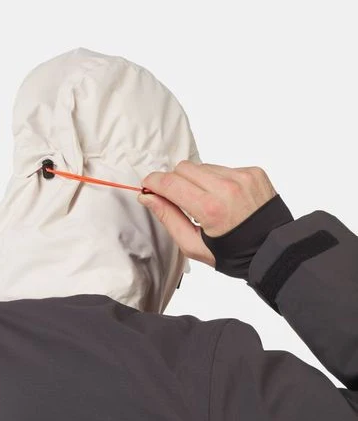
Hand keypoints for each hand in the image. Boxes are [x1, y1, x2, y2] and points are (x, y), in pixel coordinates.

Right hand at [139, 162, 276, 266]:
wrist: (271, 250)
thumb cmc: (232, 254)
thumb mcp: (193, 245)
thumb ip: (168, 218)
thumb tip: (148, 197)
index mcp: (210, 209)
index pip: (171, 183)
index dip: (154, 182)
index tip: (148, 186)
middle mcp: (227, 188)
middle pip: (184, 168)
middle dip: (175, 181)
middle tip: (176, 199)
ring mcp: (243, 177)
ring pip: (203, 166)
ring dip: (196, 181)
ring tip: (205, 202)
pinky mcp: (254, 172)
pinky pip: (224, 168)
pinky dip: (217, 181)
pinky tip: (224, 199)